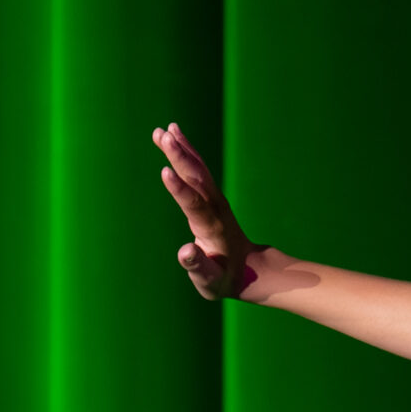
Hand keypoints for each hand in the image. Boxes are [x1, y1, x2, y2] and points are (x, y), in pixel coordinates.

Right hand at [153, 121, 260, 298]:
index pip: (194, 204)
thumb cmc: (223, 279)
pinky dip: (187, 151)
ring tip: (163, 130)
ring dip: (181, 148)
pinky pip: (198, 169)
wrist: (248, 270)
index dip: (180, 189)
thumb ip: (197, 267)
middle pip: (196, 178)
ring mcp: (214, 199)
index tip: (165, 170)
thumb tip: (186, 252)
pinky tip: (174, 135)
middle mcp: (214, 208)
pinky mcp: (211, 195)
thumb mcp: (209, 281)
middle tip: (162, 135)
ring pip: (198, 169)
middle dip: (179, 156)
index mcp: (211, 228)